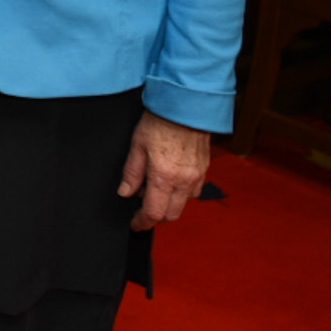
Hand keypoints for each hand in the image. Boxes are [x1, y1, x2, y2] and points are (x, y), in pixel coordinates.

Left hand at [118, 109, 211, 228]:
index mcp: (163, 176)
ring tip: (156, 188)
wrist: (186, 106)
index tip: (135, 224)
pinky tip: (171, 180)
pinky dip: (181, 193)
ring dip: (170, 204)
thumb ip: (131, 173)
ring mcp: (197, 177)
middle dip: (156, 216)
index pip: (154, 213)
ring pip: (184, 205)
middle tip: (143, 208)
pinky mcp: (204, 170)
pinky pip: (194, 191)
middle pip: (171, 215)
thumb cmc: (160, 122)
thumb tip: (125, 192)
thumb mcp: (137, 145)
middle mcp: (183, 181)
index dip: (142, 222)